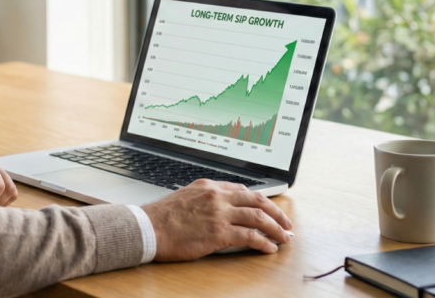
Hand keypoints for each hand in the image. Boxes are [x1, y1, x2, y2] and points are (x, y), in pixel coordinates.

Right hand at [142, 179, 292, 260]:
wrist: (148, 228)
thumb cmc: (161, 217)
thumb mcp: (185, 198)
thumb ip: (205, 200)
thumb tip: (220, 210)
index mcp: (208, 187)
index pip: (243, 190)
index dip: (260, 201)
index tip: (268, 209)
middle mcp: (216, 197)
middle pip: (257, 200)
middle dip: (276, 213)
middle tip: (286, 223)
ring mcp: (219, 214)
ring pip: (258, 217)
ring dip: (276, 228)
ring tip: (284, 237)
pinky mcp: (219, 233)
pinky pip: (250, 237)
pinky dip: (263, 242)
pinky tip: (269, 248)